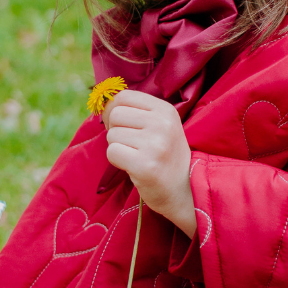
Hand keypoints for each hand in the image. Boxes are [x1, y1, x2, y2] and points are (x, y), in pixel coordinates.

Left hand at [102, 89, 195, 235]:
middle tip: (131, 145)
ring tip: (137, 157)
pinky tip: (134, 167)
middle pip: (115, 115)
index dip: (114, 110)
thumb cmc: (166, 157)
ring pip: (112, 135)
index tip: (122, 125)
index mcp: (165, 110)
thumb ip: (136, 111)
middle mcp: (162, 124)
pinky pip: (112, 152)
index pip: (123, 96)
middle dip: (116, 131)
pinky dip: (117, 161)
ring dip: (118, 148)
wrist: (184, 190)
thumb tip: (103, 102)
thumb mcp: (160, 126)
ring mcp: (154, 144)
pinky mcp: (144, 165)